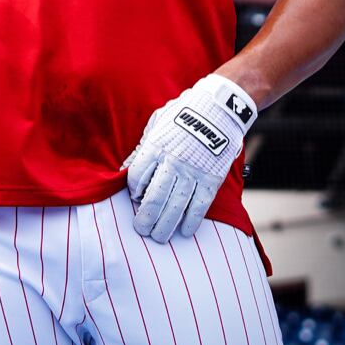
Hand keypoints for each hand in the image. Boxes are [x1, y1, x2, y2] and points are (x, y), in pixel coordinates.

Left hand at [122, 73, 257, 241]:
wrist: (218, 108)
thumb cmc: (184, 113)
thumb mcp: (157, 124)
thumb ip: (143, 148)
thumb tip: (126, 167)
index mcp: (155, 147)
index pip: (136, 177)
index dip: (132, 191)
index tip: (134, 198)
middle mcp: (172, 162)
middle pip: (154, 197)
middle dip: (145, 217)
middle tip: (141, 229)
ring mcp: (193, 172)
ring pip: (175, 206)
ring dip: (165, 225)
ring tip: (158, 236)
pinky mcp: (211, 179)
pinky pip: (200, 206)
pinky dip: (191, 221)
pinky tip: (185, 231)